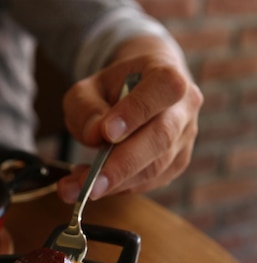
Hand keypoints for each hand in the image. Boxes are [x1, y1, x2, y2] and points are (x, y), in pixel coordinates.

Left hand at [57, 35, 202, 202]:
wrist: (142, 88)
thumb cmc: (115, 86)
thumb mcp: (89, 87)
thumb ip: (87, 107)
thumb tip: (95, 135)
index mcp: (168, 75)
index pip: (163, 88)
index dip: (136, 111)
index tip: (107, 132)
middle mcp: (184, 108)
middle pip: (161, 138)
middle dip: (123, 164)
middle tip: (90, 183)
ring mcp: (184, 139)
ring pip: (155, 167)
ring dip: (115, 182)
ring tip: (78, 187)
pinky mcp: (176, 164)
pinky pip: (149, 181)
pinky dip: (119, 187)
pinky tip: (93, 184)